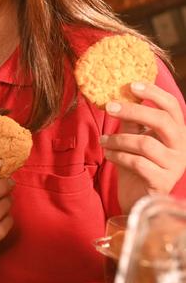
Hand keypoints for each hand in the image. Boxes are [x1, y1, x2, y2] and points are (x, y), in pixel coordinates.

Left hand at [102, 82, 185, 212]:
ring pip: (144, 143)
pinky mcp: (162, 181)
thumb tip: (119, 95)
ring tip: (104, 141)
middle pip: (161, 120)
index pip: (173, 106)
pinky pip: (137, 162)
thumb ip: (132, 120)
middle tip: (109, 107)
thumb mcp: (134, 138)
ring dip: (118, 139)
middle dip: (132, 111)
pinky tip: (109, 155)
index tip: (132, 84)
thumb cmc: (136, 164)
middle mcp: (182, 147)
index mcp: (177, 132)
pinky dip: (118, 156)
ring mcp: (175, 165)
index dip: (154, 93)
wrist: (137, 197)